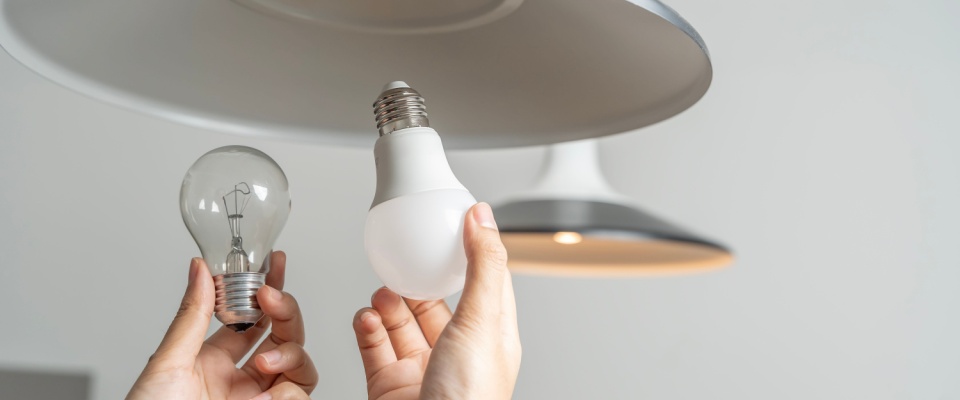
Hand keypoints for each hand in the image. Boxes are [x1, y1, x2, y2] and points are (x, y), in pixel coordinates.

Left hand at [128, 251, 316, 399]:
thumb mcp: (167, 364)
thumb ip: (191, 316)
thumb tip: (199, 269)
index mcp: (212, 361)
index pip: (250, 316)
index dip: (266, 287)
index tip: (274, 262)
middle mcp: (240, 380)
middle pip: (284, 335)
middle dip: (285, 312)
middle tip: (271, 300)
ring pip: (301, 366)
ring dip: (291, 354)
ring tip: (265, 363)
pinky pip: (299, 396)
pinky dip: (289, 392)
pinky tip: (267, 396)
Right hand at [352, 203, 521, 399]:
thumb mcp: (483, 320)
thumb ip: (482, 266)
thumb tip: (484, 218)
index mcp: (490, 336)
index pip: (484, 284)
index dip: (470, 253)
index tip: (453, 224)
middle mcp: (457, 353)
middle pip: (435, 303)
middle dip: (416, 281)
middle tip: (402, 262)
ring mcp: (422, 370)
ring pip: (400, 324)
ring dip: (387, 304)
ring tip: (382, 293)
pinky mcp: (389, 386)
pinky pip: (374, 348)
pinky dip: (366, 329)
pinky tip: (366, 317)